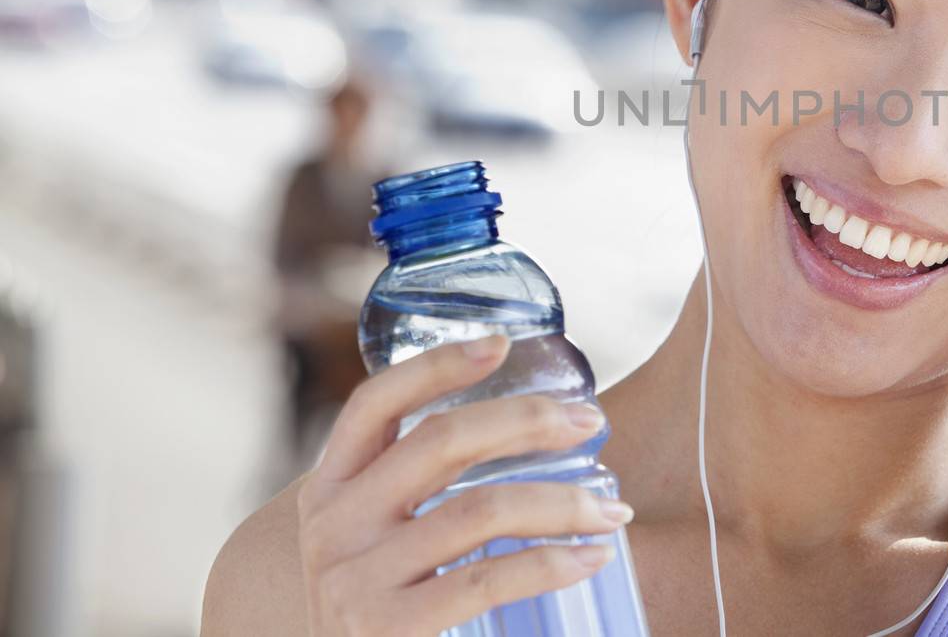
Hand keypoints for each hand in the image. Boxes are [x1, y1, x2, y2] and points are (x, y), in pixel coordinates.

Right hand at [296, 335, 633, 635]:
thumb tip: (529, 431)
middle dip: (528, 420)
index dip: (436, 365)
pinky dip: (550, 562)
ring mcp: (354, 579)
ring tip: (613, 510)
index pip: (374, 404)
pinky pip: (485, 579)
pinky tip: (591, 557)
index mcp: (330, 488)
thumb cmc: (378, 611)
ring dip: (563, 502)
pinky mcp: (385, 629)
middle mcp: (333, 525)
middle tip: (591, 422)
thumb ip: (415, 492)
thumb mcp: (372, 542)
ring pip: (479, 510)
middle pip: (441, 441)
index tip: (500, 343)